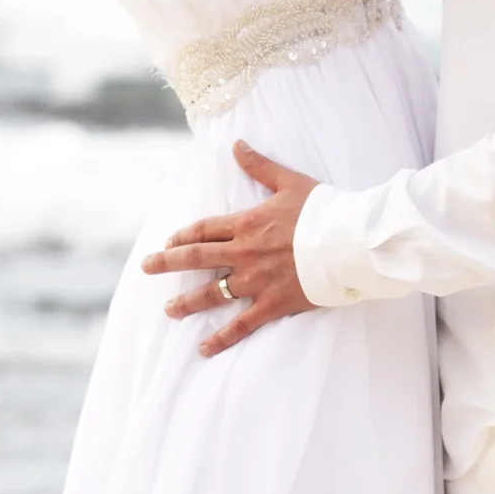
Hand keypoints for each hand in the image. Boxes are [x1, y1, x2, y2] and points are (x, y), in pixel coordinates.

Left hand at [140, 141, 320, 356]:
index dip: (184, 235)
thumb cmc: (323, 210)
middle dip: (168, 263)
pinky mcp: (272, 303)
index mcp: (246, 224)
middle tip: (147, 267)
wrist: (348, 242)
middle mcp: (244, 253)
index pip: (204, 230)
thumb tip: (236, 144)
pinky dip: (221, 338)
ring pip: (212, 293)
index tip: (169, 241)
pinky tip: (204, 349)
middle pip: (197, 258)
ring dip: (187, 301)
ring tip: (169, 310)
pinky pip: (241, 324)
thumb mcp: (289, 182)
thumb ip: (259, 166)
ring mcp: (255, 280)